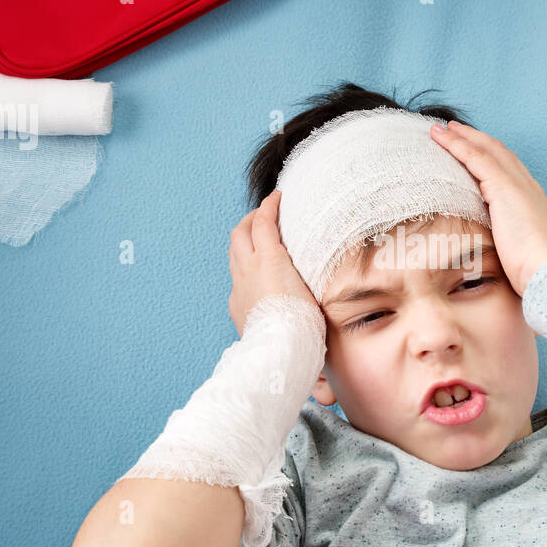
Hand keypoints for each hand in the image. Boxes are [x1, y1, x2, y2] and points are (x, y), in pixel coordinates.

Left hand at [227, 189, 320, 337]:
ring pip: (233, 253)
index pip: (263, 222)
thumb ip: (308, 272)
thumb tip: (312, 269)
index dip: (269, 205)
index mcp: (269, 259)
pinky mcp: (235, 303)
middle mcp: (249, 268)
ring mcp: (238, 285)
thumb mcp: (313, 289)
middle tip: (262, 215)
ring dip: (243, 241)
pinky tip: (255, 275)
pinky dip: (244, 267)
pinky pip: (235, 277)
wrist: (279, 349)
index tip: (276, 197)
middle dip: (250, 218)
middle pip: (240, 231)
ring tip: (255, 240)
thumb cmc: (303, 322)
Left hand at [429, 120, 546, 295]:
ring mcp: (516, 184)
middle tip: (454, 130)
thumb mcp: (518, 249)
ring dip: (462, 137)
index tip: (473, 151)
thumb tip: (493, 250)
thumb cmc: (534, 269)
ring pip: (485, 150)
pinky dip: (458, 145)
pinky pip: (476, 158)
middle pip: (498, 153)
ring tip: (441, 129)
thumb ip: (507, 240)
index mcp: (531, 199)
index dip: (490, 156)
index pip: (508, 169)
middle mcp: (526, 185)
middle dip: (476, 139)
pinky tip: (442, 138)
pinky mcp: (504, 187)